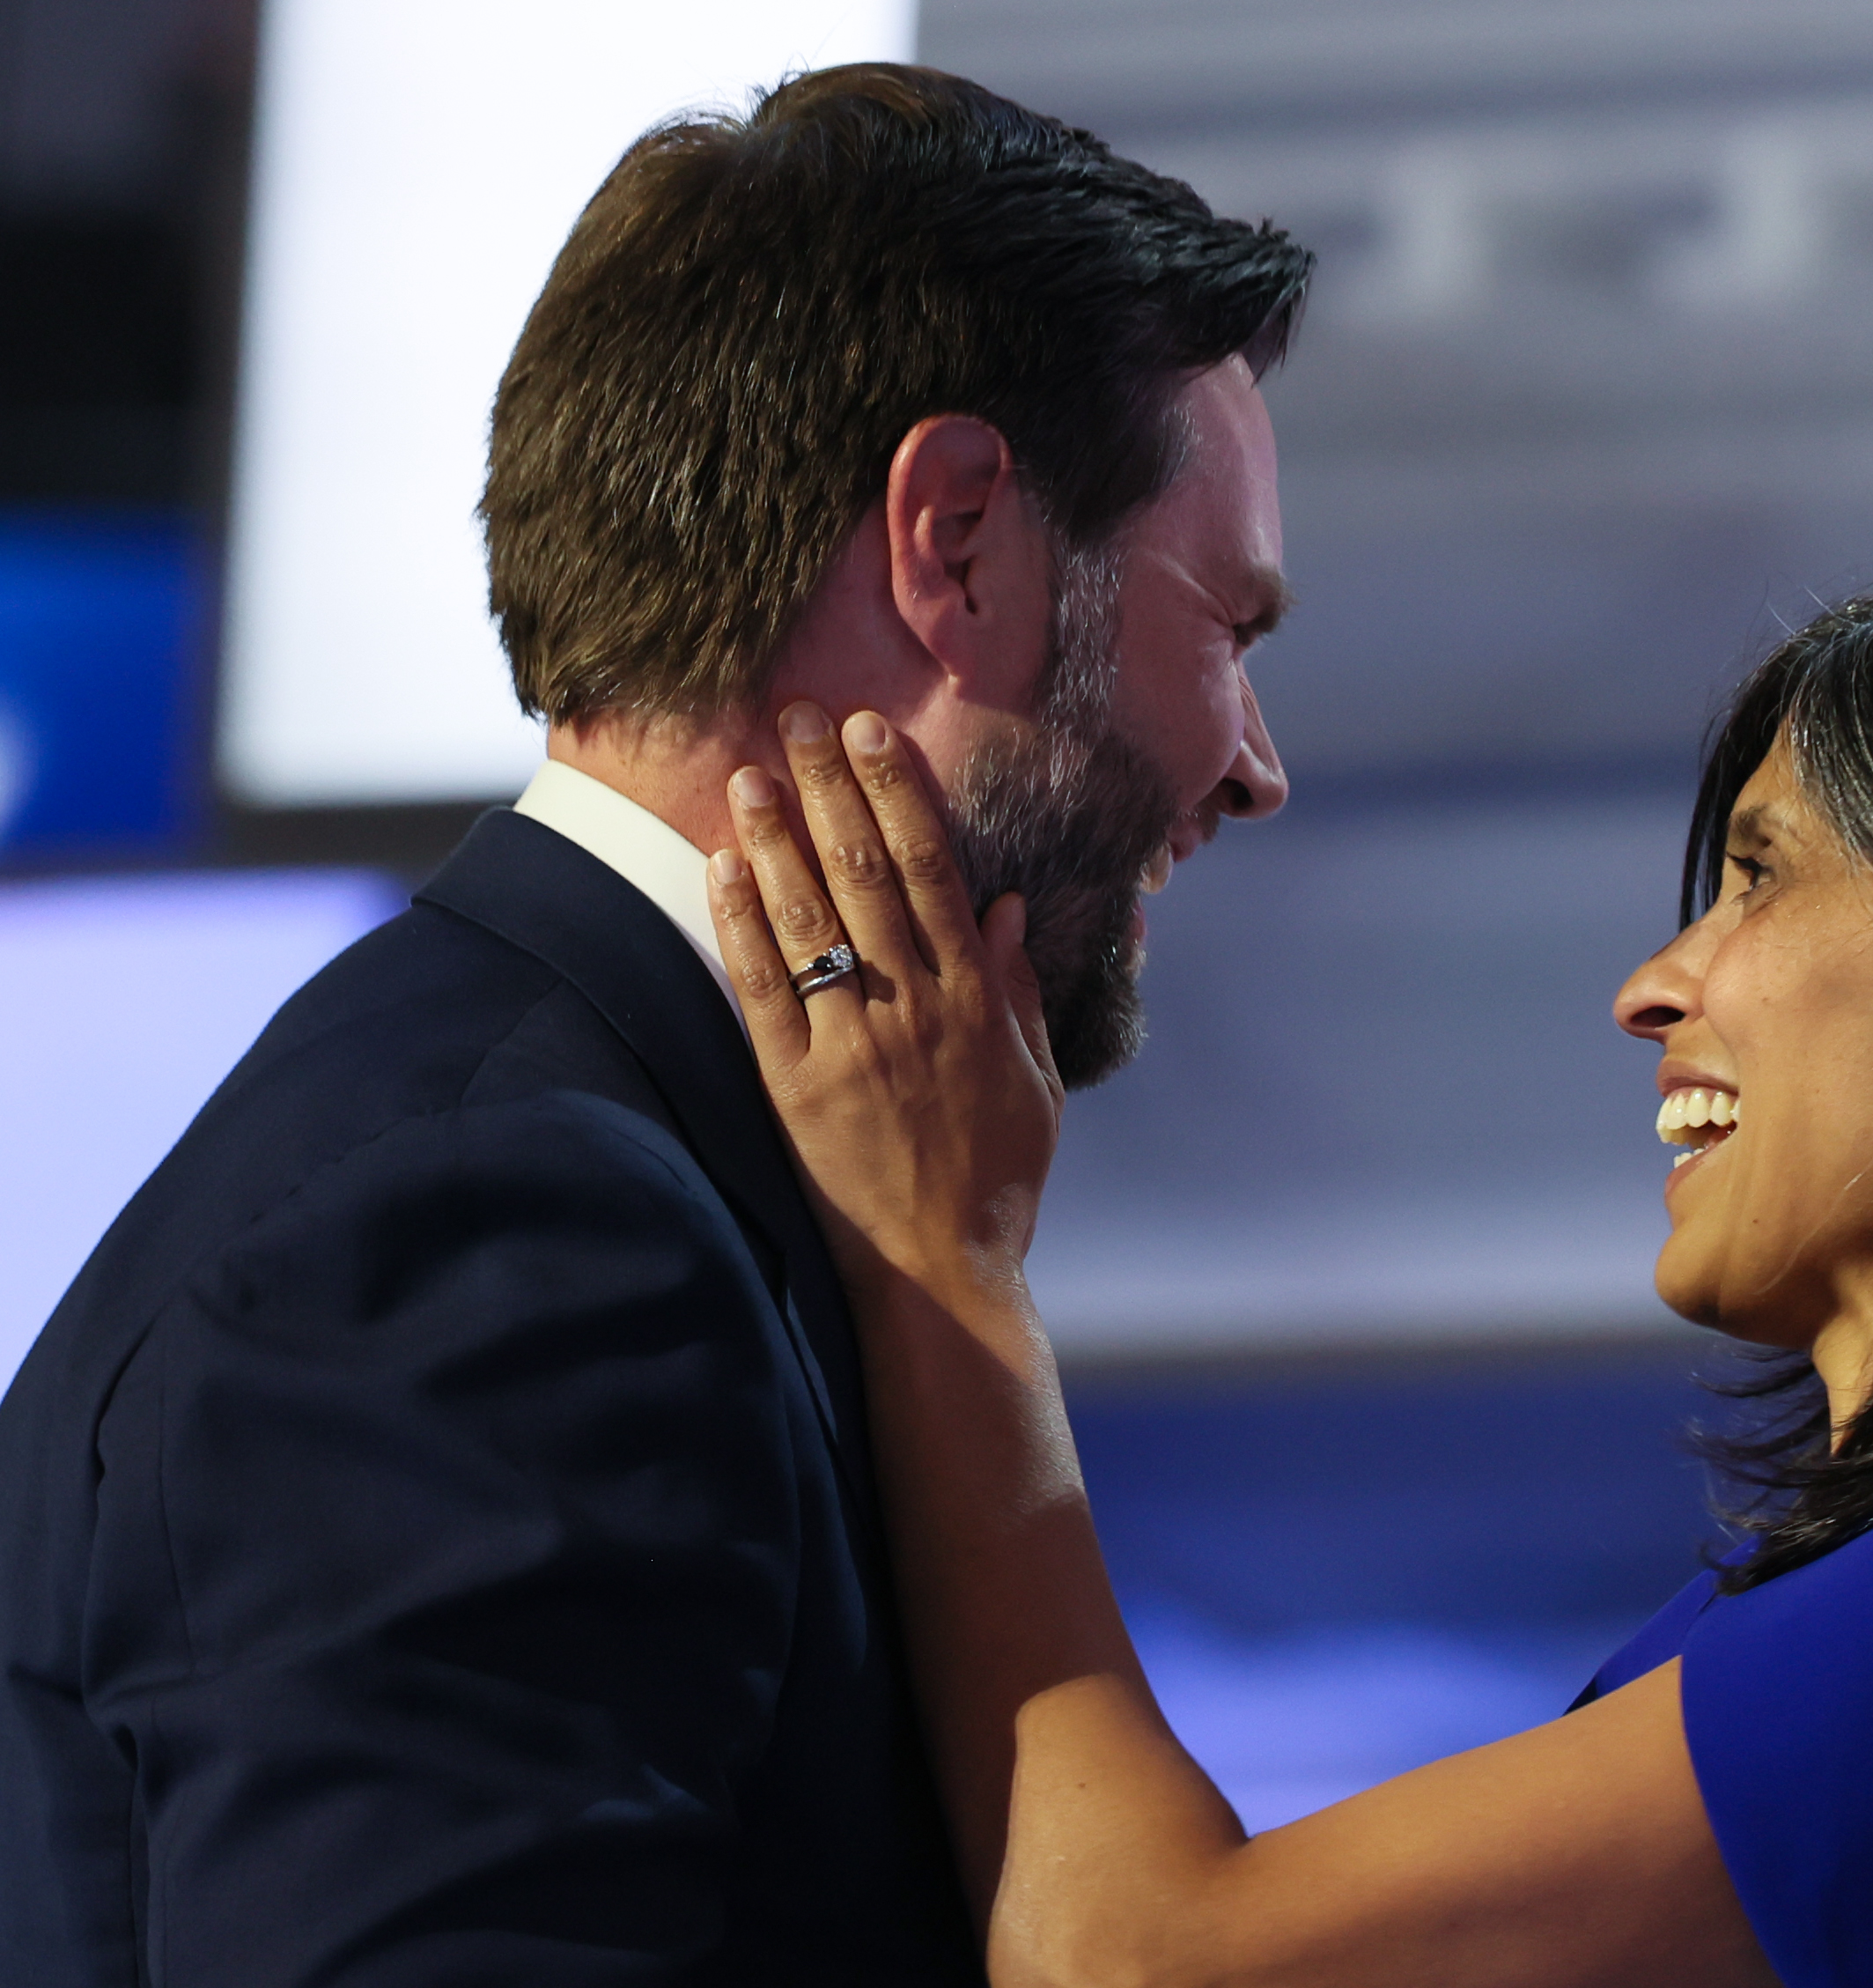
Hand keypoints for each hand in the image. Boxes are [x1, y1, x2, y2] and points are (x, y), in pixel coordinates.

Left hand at [708, 704, 1060, 1292]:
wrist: (941, 1271)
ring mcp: (852, 1046)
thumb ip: (1017, 992)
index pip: (934, 872)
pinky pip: (764, 988)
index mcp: (974, 1002)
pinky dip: (742, 922)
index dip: (899, 794)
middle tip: (802, 716)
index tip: (873, 733)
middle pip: (867, 874)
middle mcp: (915, 1010)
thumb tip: (1006, 906)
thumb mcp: (1035, 1083)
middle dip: (833, 788)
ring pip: (811, 919)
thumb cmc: (996, 1181)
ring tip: (750, 772)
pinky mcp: (796, 1086)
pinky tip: (723, 867)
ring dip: (778, 837)